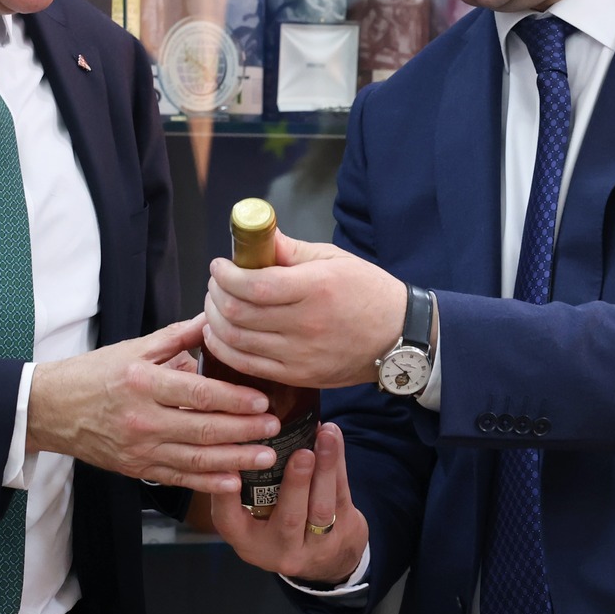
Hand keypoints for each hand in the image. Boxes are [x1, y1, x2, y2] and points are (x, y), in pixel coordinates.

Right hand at [28, 318, 279, 494]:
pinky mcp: (136, 468)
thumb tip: (215, 319)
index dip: (234, 400)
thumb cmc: (94, 374)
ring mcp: (139, 448)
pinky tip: (232, 481)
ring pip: (195, 459)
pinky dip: (207, 482)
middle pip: (203, 429)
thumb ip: (178, 337)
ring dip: (234, 460)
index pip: (198, 393)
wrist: (52, 409)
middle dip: (244, 431)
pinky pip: (178, 477)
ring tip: (265, 457)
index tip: (262, 401)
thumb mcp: (135, 348)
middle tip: (274, 429)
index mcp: (144, 381)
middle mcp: (143, 418)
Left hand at [204, 231, 407, 388]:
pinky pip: (247, 365)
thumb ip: (291, 250)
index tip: (220, 265)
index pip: (253, 284)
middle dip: (215, 293)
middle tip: (216, 282)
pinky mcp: (298, 376)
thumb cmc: (368, 292)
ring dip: (214, 319)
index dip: (226, 274)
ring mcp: (300, 355)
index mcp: (315, 288)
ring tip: (215, 304)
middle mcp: (305, 324)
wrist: (400, 337)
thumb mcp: (334, 259)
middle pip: (237, 312)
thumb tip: (258, 237)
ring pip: (236, 340)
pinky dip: (224, 348)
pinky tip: (220, 333)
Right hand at [209, 423, 368, 584]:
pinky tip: (334, 438)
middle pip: (290, 517)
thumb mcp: (250, 519)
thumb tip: (235, 436)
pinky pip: (342, 495)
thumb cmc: (278, 525)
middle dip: (297, 483)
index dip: (226, 496)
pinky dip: (339, 464)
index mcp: (249, 541)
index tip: (231, 466)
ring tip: (326, 436)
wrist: (328, 558)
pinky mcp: (345, 532)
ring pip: (322, 507)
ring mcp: (317, 545)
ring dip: (326, 468)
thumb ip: (238, 488)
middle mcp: (281, 548)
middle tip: (302, 453)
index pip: (229, 521)